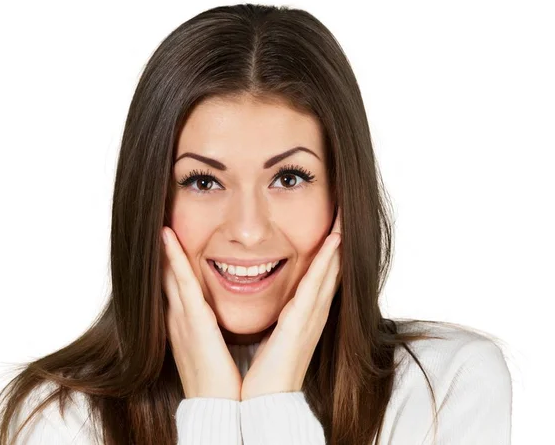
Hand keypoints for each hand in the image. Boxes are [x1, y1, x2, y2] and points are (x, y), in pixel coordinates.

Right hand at [161, 226, 241, 399]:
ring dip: (165, 248)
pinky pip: (181, 283)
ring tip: (159, 222)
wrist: (220, 406)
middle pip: (166, 275)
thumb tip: (216, 314)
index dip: (169, 261)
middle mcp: (179, 317)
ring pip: (170, 274)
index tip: (168, 239)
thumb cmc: (222, 381)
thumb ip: (211, 328)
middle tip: (158, 224)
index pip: (175, 284)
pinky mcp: (192, 322)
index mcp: (187, 323)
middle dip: (162, 252)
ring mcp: (182, 318)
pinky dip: (174, 260)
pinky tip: (168, 239)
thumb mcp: (213, 348)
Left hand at [241, 208, 342, 400]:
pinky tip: (333, 242)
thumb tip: (273, 296)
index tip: (333, 223)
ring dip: (337, 244)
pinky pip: (315, 286)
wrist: (265, 400)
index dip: (330, 249)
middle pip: (332, 269)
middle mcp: (314, 312)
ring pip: (329, 272)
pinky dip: (326, 263)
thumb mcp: (276, 332)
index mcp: (305, 313)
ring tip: (344, 218)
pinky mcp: (301, 323)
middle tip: (346, 211)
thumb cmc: (267, 369)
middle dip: (338, 241)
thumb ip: (280, 313)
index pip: (322, 274)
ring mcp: (311, 317)